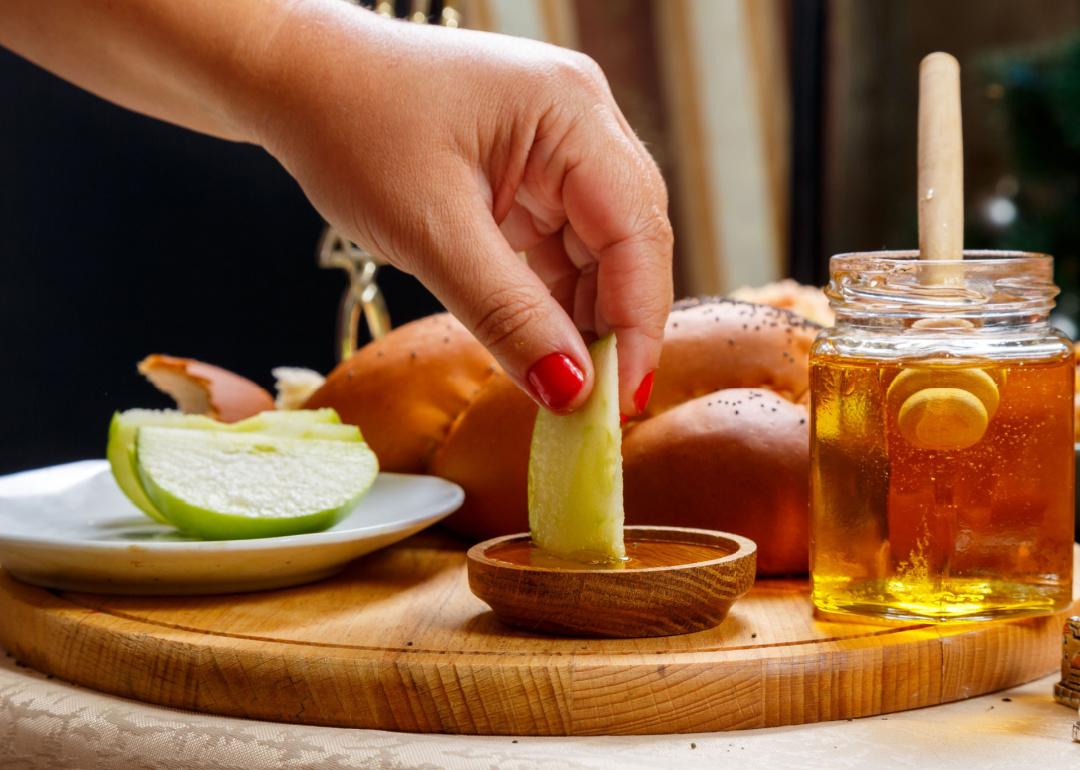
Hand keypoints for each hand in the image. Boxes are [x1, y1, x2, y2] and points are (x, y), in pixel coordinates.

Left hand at [251, 3, 672, 414]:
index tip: (618, 401)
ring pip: (595, 252)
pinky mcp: (527, 172)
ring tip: (563, 385)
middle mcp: (578, 122)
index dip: (637, 323)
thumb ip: (507, 314)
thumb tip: (571, 391)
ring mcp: (555, 146)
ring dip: (580, 319)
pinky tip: (539, 345)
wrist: (291, 78)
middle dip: (613, 325)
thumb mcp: (429, 230)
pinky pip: (558, 247)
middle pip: (626, 242)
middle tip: (593, 407)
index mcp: (570, 111)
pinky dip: (548, 300)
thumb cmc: (349, 123)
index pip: (636, 231)